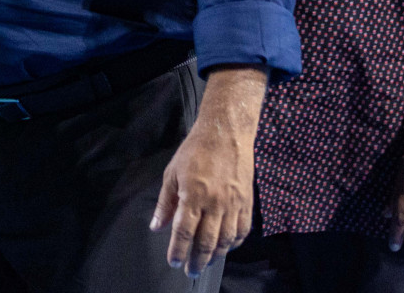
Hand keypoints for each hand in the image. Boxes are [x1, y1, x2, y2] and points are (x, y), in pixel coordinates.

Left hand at [150, 67, 262, 277]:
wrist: (226, 133)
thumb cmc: (195, 151)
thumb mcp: (172, 173)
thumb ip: (165, 203)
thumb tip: (156, 227)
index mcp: (193, 195)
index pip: (184, 231)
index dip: (178, 250)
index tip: (174, 262)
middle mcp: (215, 203)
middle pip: (206, 241)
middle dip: (197, 260)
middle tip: (190, 271)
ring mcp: (233, 204)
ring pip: (226, 240)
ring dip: (216, 255)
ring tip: (206, 261)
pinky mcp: (247, 202)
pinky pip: (242, 230)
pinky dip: (234, 243)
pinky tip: (226, 246)